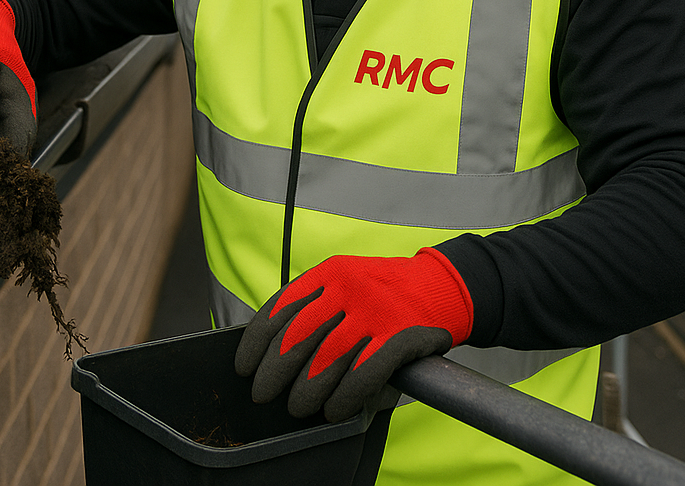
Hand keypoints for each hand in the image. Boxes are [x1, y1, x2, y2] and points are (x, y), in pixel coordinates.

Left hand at [234, 248, 472, 421]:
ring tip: (298, 407)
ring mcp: (375, 311)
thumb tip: (272, 352)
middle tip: (264, 394)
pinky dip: (344, 397)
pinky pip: (363, 373)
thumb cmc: (383, 293)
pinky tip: (333, 410)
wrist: (440, 286)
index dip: (257, 341)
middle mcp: (348, 287)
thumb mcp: (345, 282)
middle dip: (274, 372)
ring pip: (327, 359)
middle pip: (298, 336)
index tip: (244, 367)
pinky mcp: (400, 336)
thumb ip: (315, 306)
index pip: (281, 307)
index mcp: (329, 272)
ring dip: (306, 391)